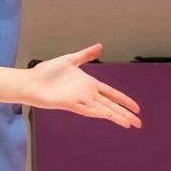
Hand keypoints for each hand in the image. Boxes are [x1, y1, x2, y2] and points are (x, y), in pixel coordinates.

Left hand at [26, 44, 141, 127]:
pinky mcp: (70, 104)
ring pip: (103, 110)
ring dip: (116, 117)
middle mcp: (87, 94)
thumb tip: (100, 46)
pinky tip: (109, 116)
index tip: (136, 108)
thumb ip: (86, 55)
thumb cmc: (47, 72)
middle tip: (139, 123)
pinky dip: (98, 112)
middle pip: (111, 105)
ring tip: (129, 124)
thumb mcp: (70, 59)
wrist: (31, 81)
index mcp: (89, 84)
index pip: (111, 93)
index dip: (124, 100)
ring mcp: (79, 100)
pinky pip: (87, 110)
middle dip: (125, 113)